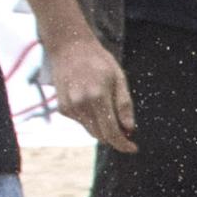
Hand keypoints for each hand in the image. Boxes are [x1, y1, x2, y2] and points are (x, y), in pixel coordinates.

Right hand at [43, 31, 135, 153]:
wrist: (70, 47)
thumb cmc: (99, 60)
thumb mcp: (119, 78)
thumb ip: (124, 105)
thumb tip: (129, 129)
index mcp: (98, 96)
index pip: (112, 132)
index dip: (123, 144)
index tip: (133, 148)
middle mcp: (81, 105)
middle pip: (101, 136)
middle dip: (115, 137)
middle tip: (126, 129)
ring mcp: (70, 108)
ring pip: (91, 131)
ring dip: (103, 128)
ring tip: (108, 107)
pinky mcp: (63, 109)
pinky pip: (82, 123)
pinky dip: (91, 119)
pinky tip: (92, 101)